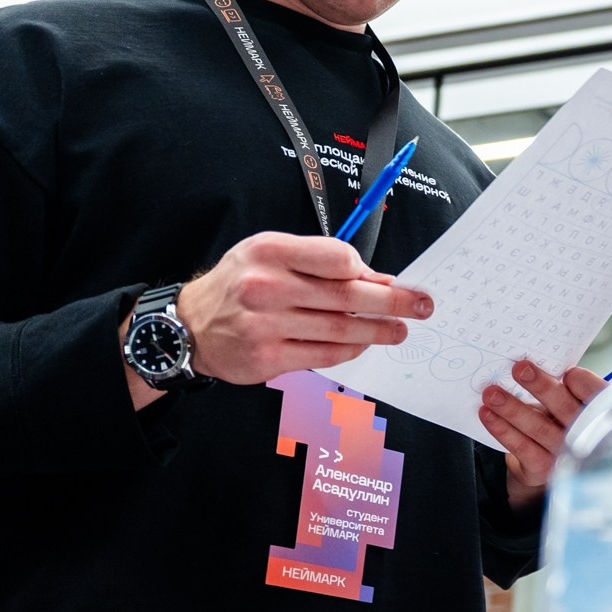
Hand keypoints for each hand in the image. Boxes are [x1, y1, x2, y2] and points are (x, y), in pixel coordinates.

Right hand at [162, 233, 430, 394]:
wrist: (190, 326)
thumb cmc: (239, 284)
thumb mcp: (271, 255)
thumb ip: (319, 261)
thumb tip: (375, 277)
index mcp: (270, 252)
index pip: (337, 257)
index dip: (368, 270)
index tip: (391, 279)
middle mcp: (266, 287)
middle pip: (347, 296)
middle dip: (393, 302)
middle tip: (421, 306)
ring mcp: (266, 325)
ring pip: (340, 330)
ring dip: (378, 331)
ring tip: (400, 329)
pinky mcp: (267, 358)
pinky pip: (324, 356)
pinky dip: (350, 351)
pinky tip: (363, 345)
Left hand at [480, 361, 608, 509]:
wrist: (552, 459)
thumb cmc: (562, 417)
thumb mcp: (570, 400)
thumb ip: (563, 387)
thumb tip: (531, 366)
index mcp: (602, 412)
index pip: (598, 396)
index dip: (584, 384)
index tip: (568, 373)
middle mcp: (587, 436)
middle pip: (565, 409)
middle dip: (542, 387)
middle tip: (520, 369)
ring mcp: (566, 454)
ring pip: (539, 428)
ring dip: (512, 408)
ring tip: (492, 392)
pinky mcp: (544, 469)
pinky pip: (522, 447)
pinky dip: (503, 429)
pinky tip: (488, 415)